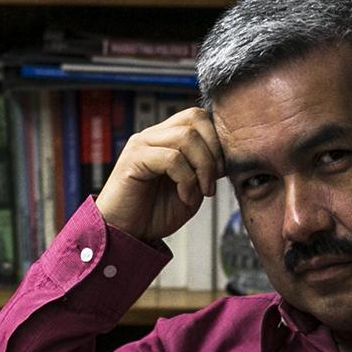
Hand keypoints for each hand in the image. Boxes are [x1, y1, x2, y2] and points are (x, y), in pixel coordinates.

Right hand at [95, 106, 222, 243]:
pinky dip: (186, 179)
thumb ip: (205, 169)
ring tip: (200, 192)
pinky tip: (184, 196)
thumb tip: (224, 156)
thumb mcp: (191, 189)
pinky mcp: (133, 159)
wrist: (126, 234)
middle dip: (214, 151)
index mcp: (166, 138)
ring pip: (186, 137)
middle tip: (213, 181)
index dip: (217, 141)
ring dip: (203, 167)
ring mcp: (142, 144)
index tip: (221, 172)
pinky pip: (171, 158)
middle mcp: (153, 136)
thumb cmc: (154, 214)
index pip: (198, 117)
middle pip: (195, 118)